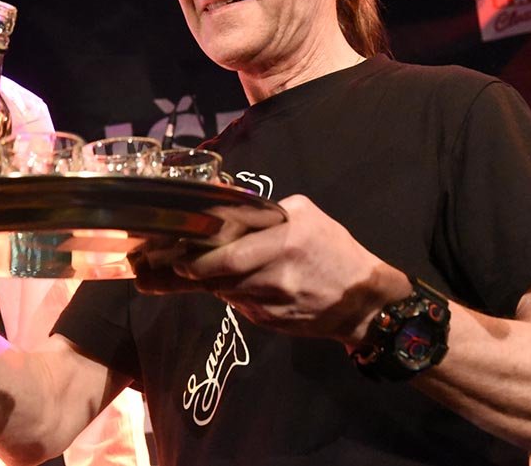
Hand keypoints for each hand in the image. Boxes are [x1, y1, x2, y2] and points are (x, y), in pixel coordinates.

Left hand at [134, 193, 407, 344]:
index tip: (170, 250)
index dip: (195, 256)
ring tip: (181, 272)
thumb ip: (267, 211)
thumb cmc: (335, 249)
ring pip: (223, 291)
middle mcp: (275, 276)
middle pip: (217, 277)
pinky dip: (228, 293)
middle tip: (166, 265)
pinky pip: (238, 304)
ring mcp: (271, 304)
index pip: (227, 254)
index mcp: (285, 242)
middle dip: (187, 272)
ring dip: (204, 282)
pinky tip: (224, 284)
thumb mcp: (307, 215)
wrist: (364, 302)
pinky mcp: (269, 322)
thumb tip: (226, 207)